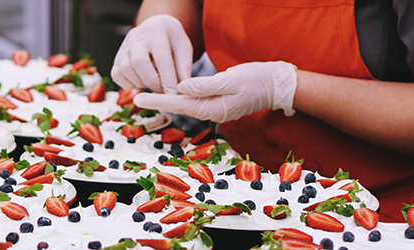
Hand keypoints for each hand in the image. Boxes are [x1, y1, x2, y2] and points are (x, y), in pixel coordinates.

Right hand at [111, 15, 192, 93]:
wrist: (156, 27)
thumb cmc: (172, 40)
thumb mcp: (184, 48)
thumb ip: (184, 67)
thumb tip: (182, 88)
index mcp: (158, 34)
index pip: (162, 59)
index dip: (167, 79)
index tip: (173, 95)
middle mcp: (138, 39)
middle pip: (138, 62)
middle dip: (151, 81)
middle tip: (162, 90)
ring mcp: (124, 47)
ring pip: (125, 70)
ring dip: (140, 83)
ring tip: (153, 84)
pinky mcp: (117, 57)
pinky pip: (116, 75)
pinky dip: (128, 84)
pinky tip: (141, 82)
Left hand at [133, 61, 297, 122]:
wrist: (278, 86)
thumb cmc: (257, 80)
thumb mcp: (231, 80)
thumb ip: (205, 86)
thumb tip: (181, 88)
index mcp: (213, 108)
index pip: (178, 104)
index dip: (157, 101)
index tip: (138, 99)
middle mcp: (212, 113)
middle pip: (179, 107)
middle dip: (158, 102)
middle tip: (135, 97)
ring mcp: (215, 110)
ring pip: (187, 105)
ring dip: (168, 101)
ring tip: (148, 96)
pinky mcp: (218, 104)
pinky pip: (196, 102)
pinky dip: (182, 98)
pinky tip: (173, 93)